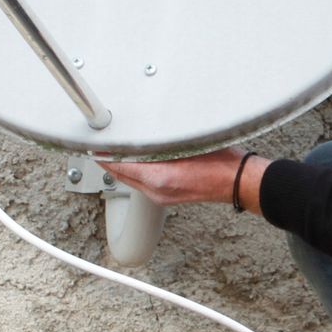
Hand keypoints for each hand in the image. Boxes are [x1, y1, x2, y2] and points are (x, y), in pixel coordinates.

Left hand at [99, 148, 269, 214]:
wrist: (237, 181)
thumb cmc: (220, 162)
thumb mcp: (186, 142)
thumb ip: (159, 142)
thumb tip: (139, 134)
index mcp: (159, 178)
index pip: (119, 166)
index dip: (104, 155)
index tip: (94, 145)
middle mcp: (156, 191)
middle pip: (122, 175)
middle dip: (110, 161)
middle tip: (101, 145)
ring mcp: (162, 196)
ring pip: (131, 180)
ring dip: (122, 166)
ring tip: (116, 151)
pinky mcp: (168, 197)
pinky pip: (143, 183)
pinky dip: (136, 172)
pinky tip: (138, 161)